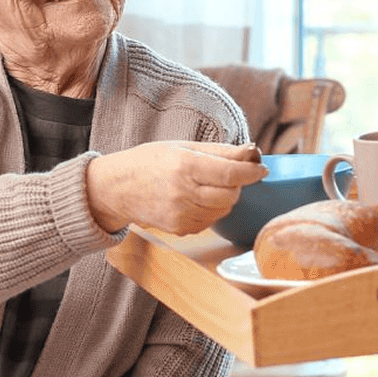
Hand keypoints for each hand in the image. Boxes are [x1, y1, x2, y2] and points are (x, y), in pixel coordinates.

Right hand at [86, 140, 266, 234]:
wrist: (116, 189)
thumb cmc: (149, 162)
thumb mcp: (183, 147)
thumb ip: (220, 151)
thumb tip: (253, 151)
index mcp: (184, 166)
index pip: (230, 172)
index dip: (251, 171)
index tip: (261, 169)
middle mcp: (183, 193)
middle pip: (231, 194)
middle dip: (238, 184)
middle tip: (228, 174)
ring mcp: (181, 215)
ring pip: (224, 209)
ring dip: (225, 198)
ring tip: (207, 185)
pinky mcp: (180, 229)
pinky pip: (211, 221)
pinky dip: (212, 210)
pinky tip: (196, 199)